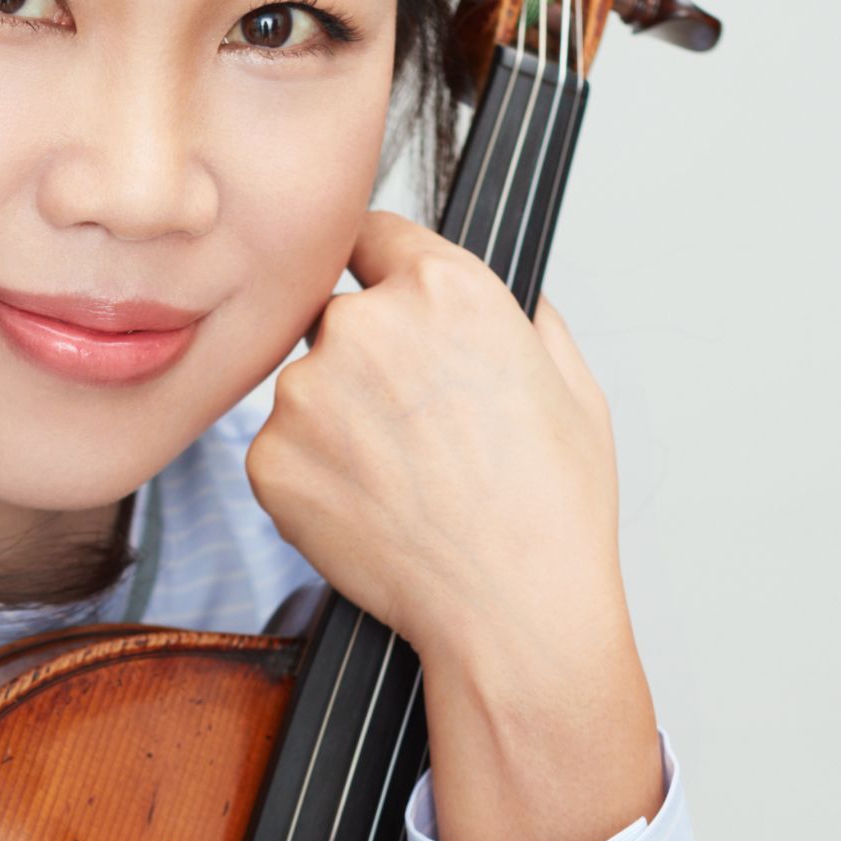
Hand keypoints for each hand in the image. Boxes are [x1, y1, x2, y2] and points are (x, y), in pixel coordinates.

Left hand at [245, 214, 661, 840]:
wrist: (510, 607)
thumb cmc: (550, 508)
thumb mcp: (572, 383)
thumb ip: (523, 316)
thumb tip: (501, 298)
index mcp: (444, 291)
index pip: (375, 234)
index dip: (383, 271)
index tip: (384, 298)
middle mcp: (364, 327)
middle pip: (338, 318)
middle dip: (365, 361)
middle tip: (414, 429)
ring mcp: (306, 395)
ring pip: (306, 390)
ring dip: (335, 423)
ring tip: (400, 481)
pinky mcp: (269, 460)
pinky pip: (281, 452)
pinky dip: (312, 477)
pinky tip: (368, 510)